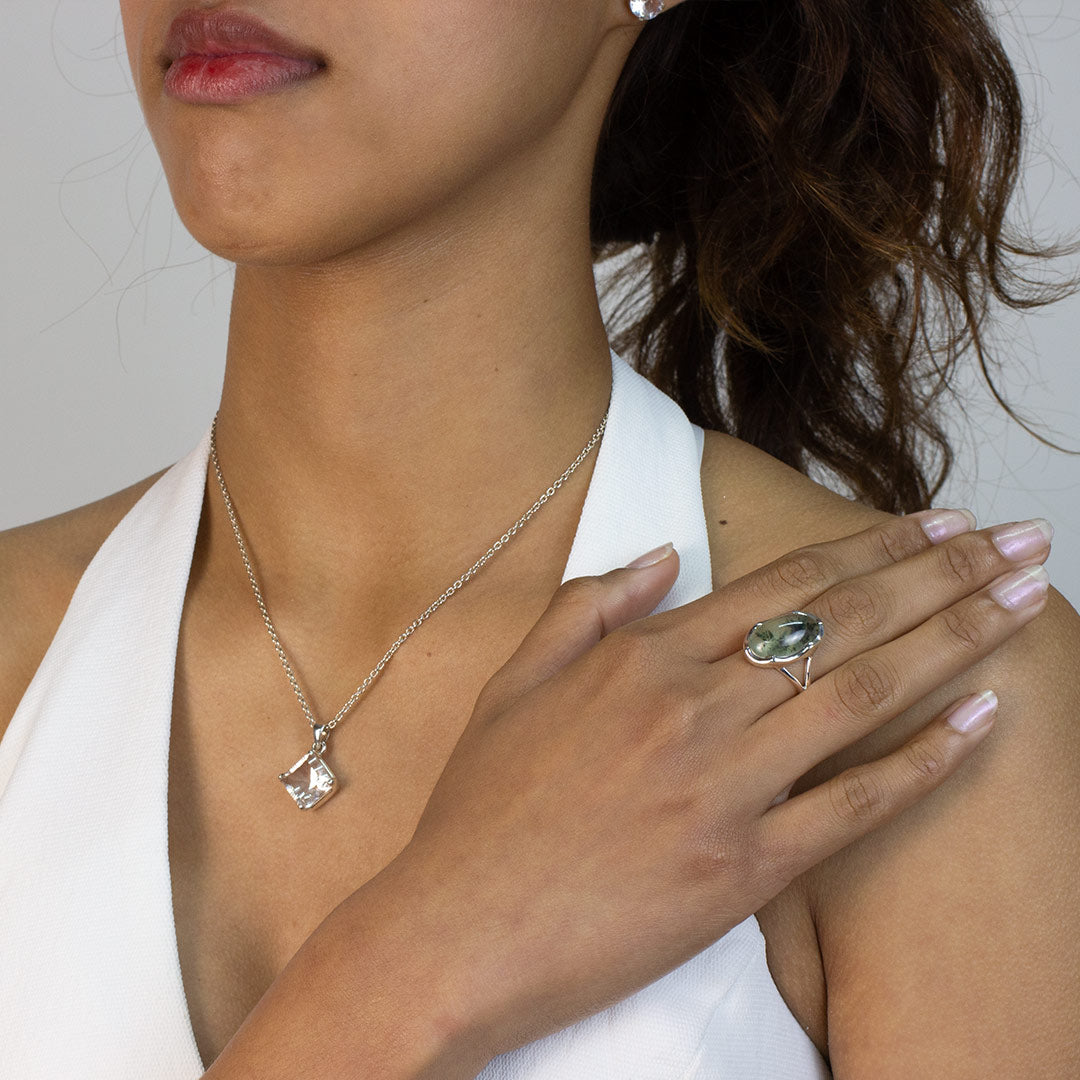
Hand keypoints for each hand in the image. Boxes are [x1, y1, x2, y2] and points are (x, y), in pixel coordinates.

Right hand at [392, 510, 1050, 1065]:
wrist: (459, 929)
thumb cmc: (481, 807)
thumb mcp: (515, 681)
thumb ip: (588, 605)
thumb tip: (662, 556)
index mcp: (642, 658)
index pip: (785, 584)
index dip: (873, 548)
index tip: (938, 525)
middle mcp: (693, 707)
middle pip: (846, 625)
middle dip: (944, 576)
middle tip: (1017, 543)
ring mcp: (724, 787)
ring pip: (865, 698)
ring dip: (957, 642)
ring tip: (1022, 603)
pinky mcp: (744, 868)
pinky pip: (854, 808)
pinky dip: (926, 764)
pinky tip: (981, 722)